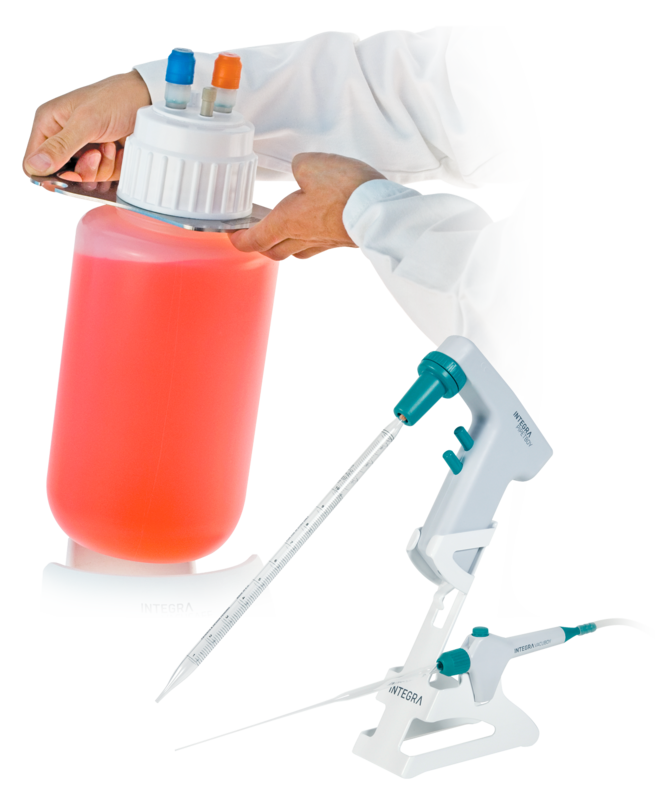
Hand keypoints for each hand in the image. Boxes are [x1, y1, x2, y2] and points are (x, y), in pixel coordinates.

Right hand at [22, 70, 150, 182]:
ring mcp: (84, 151)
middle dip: (82, 171)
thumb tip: (35, 166)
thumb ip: (60, 146)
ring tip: (110, 146)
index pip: (34, 162)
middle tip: (96, 154)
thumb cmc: (115, 99)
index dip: (49, 175)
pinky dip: (113, 169)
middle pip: (62, 176)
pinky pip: (103, 178)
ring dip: (101, 169)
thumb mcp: (86, 121)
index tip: (69, 175)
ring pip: (84, 180)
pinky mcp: (104, 160)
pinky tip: (119, 152)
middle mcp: (64, 139)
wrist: (149, 100)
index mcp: (49, 123)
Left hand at [228, 152, 385, 259]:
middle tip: (255, 233)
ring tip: (283, 229)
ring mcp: (323, 242)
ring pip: (296, 250)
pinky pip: (318, 244)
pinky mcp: (341, 241)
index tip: (232, 235)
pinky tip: (315, 225)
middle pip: (273, 251)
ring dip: (285, 243)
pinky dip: (309, 238)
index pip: (253, 240)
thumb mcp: (312, 164)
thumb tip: (302, 171)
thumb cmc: (345, 191)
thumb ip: (300, 166)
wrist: (381, 211)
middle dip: (261, 245)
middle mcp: (302, 238)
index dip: (238, 238)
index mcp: (286, 222)